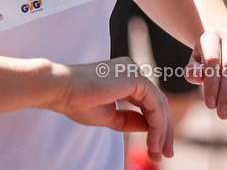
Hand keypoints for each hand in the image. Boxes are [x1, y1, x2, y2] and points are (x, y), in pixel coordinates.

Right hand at [47, 57, 172, 162]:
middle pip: (157, 103)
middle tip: (165, 154)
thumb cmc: (77, 100)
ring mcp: (135, 72)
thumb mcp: (108, 116)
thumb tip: (148, 127)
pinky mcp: (135, 77)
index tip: (155, 150)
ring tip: (157, 153)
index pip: (149, 103)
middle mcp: (133, 71)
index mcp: (125, 76)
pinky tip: (153, 142)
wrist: (61, 89)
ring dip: (161, 131)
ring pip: (159, 104)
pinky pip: (155, 104)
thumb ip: (128, 120)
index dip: (155, 127)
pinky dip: (157, 125)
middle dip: (164, 131)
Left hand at [184, 25, 226, 118]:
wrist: (223, 38)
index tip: (210, 104)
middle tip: (223, 113)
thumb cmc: (207, 56)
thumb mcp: (195, 61)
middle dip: (226, 91)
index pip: (212, 61)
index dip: (211, 84)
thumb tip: (199, 77)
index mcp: (211, 36)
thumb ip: (192, 71)